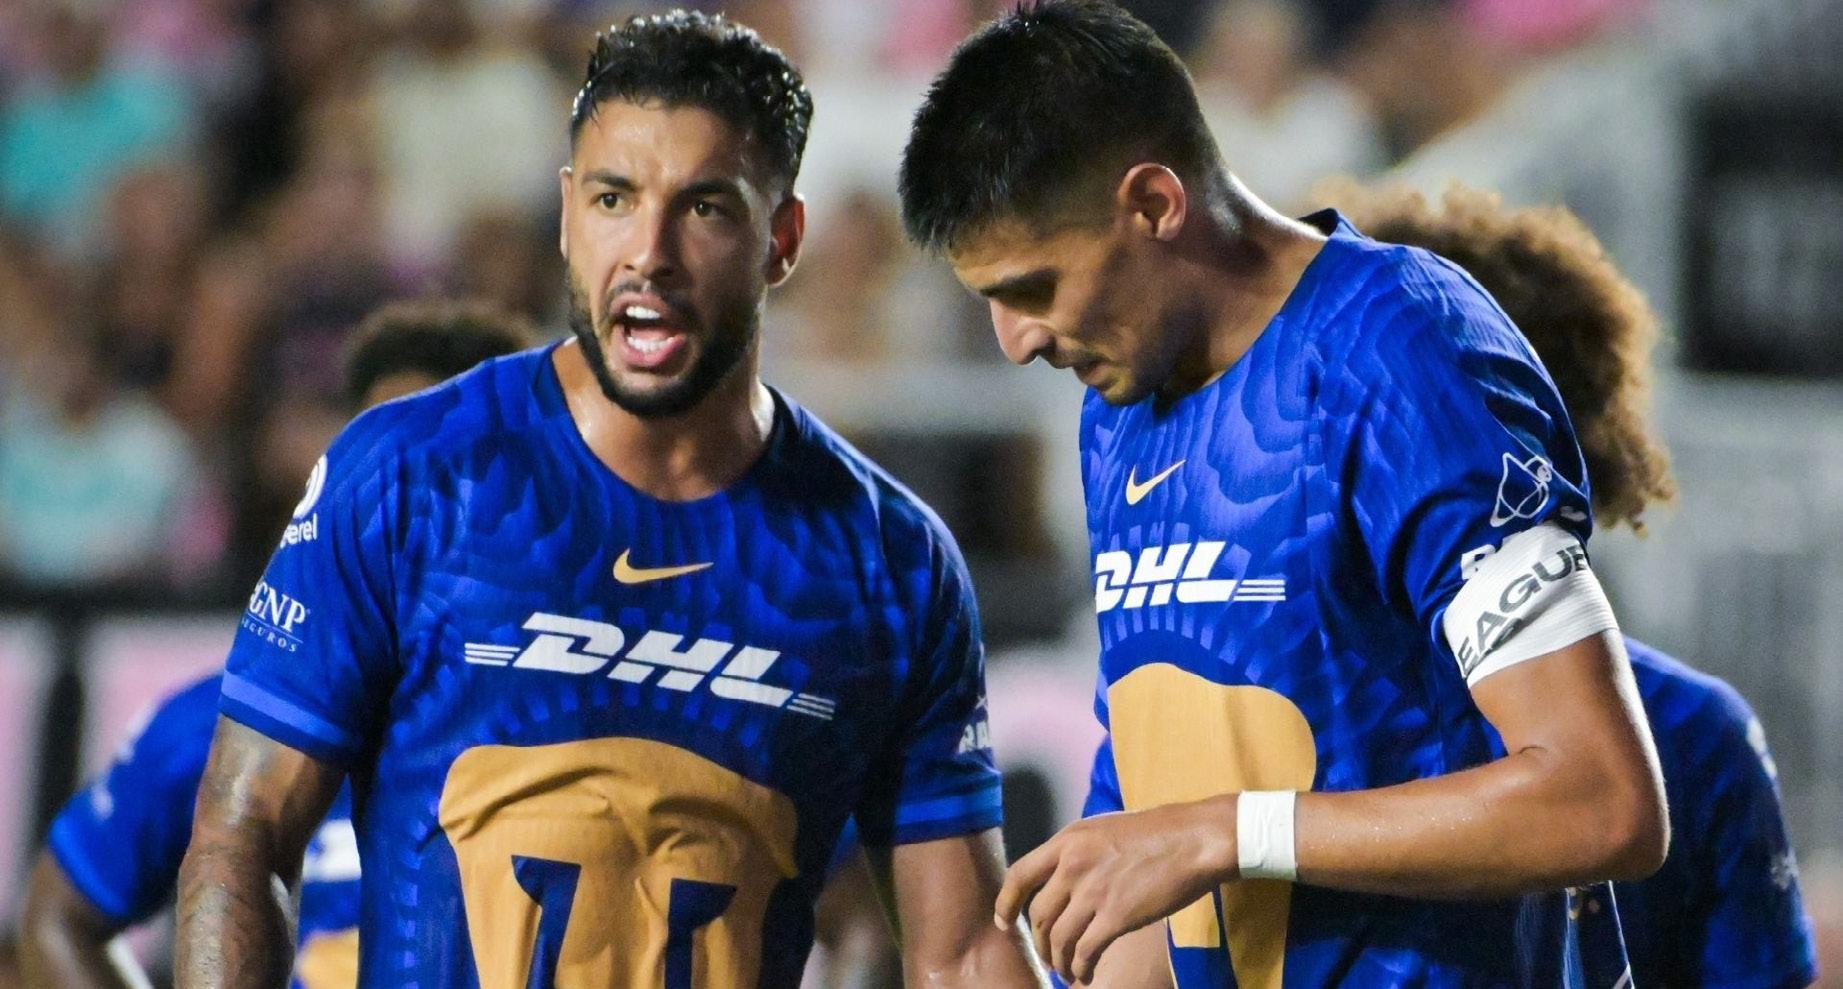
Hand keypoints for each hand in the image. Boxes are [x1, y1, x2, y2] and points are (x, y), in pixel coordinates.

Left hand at [994, 797, 1236, 984]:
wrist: (1194, 840)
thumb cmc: (1158, 832)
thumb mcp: (1105, 828)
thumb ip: (1079, 851)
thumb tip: (1063, 878)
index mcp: (1068, 840)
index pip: (1019, 874)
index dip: (1006, 903)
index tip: (1004, 922)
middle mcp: (1072, 865)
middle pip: (1038, 915)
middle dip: (1039, 943)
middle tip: (1048, 956)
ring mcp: (1093, 891)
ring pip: (1059, 938)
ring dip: (1059, 961)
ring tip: (1067, 971)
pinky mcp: (1116, 916)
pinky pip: (1085, 951)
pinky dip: (1081, 968)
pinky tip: (1085, 974)